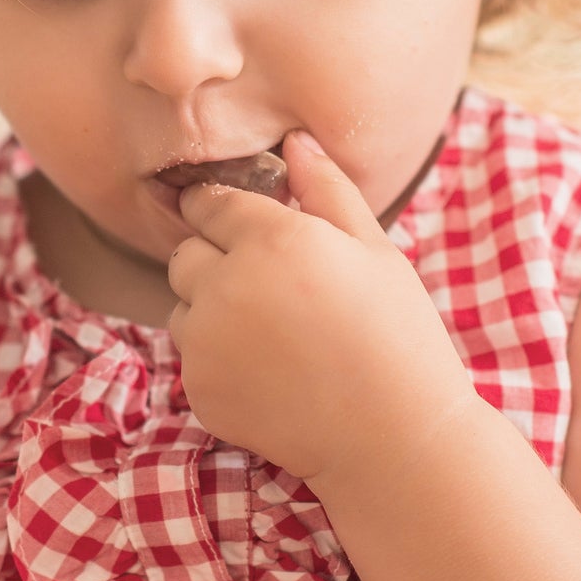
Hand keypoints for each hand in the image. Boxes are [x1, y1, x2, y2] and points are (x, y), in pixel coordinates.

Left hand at [168, 130, 471, 483]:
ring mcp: (205, 342)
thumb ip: (327, 189)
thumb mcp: (375, 250)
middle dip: (215, 261)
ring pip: (183, 307)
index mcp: (272, 239)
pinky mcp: (198, 389)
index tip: (239, 225)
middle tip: (269, 289)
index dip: (223, 211)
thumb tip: (295, 141)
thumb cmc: (397, 336)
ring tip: (274, 336)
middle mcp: (225, 285)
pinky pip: (192, 358)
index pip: (208, 202)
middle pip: (185, 254)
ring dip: (211, 311)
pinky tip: (270, 373)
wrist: (393, 439)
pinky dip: (218, 361)